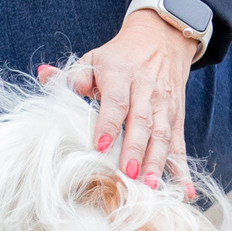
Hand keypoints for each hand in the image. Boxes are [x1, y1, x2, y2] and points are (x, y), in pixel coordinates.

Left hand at [40, 8, 203, 199]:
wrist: (161, 39)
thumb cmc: (119, 57)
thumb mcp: (94, 58)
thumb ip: (72, 75)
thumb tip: (44, 76)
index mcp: (121, 74)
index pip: (116, 101)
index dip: (108, 123)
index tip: (100, 145)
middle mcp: (146, 90)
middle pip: (142, 122)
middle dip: (135, 150)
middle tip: (128, 174)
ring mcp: (164, 105)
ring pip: (162, 135)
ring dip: (157, 162)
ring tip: (150, 186)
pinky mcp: (177, 118)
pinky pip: (179, 145)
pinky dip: (183, 170)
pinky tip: (187, 191)